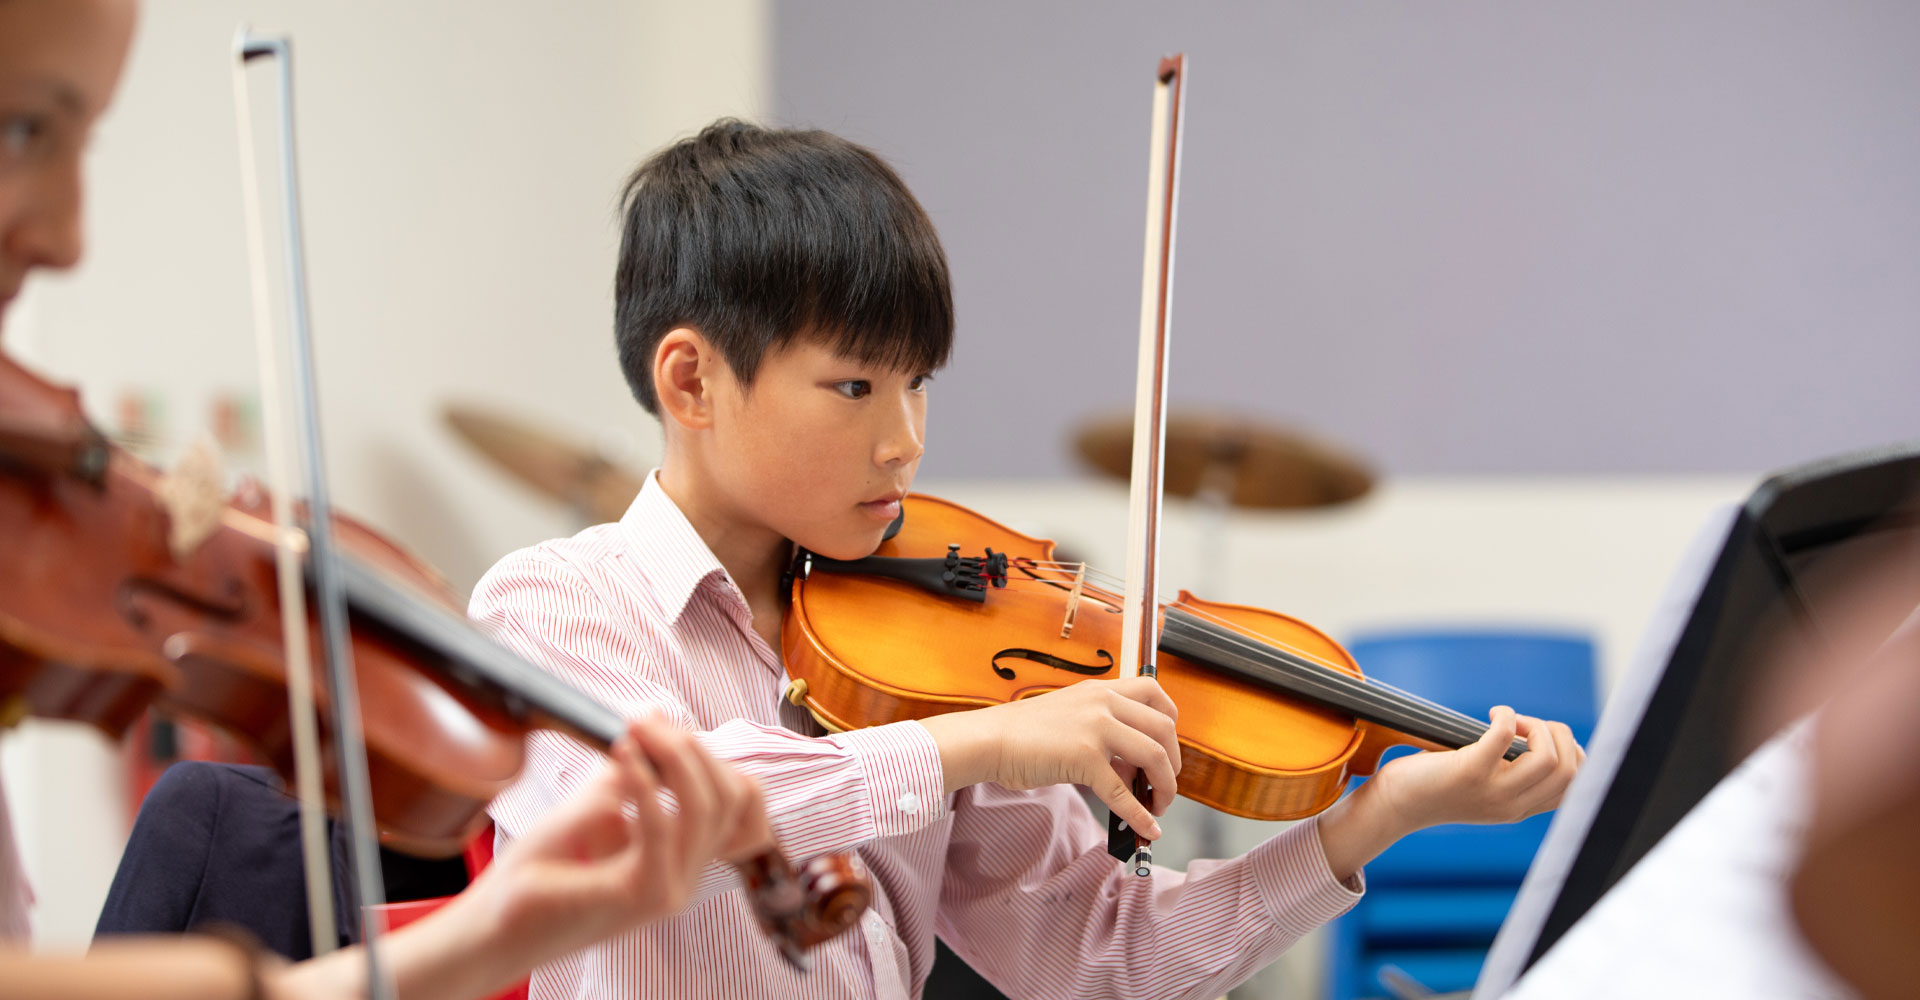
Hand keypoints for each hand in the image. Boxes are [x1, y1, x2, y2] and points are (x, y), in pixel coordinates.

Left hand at [458, 715, 774, 970]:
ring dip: (673, 755)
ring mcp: (670, 889)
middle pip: (730, 796)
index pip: (739, 797)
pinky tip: (619, 755)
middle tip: (645, 722)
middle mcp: (686, 875)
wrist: (496, 927)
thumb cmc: (540, 873)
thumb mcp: (593, 806)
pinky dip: (643, 780)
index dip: (707, 752)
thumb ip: (629, 769)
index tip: (659, 726)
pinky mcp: (643, 895)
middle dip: (691, 746)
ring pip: (707, 807)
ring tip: (633, 732)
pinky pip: (662, 826)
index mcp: (683, 856)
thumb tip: (653, 715)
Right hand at [917, 677, 1179, 839]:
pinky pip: (1123, 791)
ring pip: (1155, 756)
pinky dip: (1140, 814)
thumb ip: (1104, 734)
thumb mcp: (1071, 718)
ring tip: (1157, 806)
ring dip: (1165, 787)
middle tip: (1164, 785)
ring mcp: (1096, 728)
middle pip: (1164, 728)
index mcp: (1100, 690)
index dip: (1171, 722)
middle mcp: (1103, 702)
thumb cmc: (1022, 734)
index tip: (1168, 746)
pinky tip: (1146, 827)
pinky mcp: (1084, 757)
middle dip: (1174, 762)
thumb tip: (1133, 769)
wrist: (989, 739)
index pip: (1155, 692)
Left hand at [1315, 707, 1583, 881]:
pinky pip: (1506, 736)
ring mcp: (1493, 791)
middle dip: (1558, 734)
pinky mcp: (1470, 772)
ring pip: (1549, 757)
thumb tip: (1545, 736)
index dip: (1573, 754)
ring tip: (1511, 720)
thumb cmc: (1437, 785)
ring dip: (1536, 726)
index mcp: (1520, 809)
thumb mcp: (1486, 788)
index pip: (1574, 787)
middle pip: (1570, 770)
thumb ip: (1514, 774)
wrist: (1396, 805)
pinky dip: (1506, 715)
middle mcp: (1513, 805)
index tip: (1546, 738)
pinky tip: (1493, 713)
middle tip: (1526, 724)